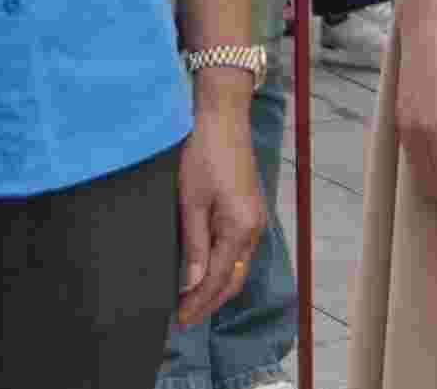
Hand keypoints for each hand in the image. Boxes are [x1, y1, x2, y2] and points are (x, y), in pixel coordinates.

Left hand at [172, 89, 265, 327]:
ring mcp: (256, 218)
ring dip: (219, 286)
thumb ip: (193, 245)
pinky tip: (208, 269)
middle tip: (186, 318)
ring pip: (240, 264)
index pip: (218, 278)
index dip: (199, 301)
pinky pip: (241, 249)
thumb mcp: (191, 203)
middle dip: (212, 300)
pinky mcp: (251, 209)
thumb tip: (191, 284)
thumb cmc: (202, 156)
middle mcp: (255, 228)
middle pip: (236, 277)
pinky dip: (225, 266)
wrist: (223, 117)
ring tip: (194, 300)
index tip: (180, 319)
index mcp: (240, 228)